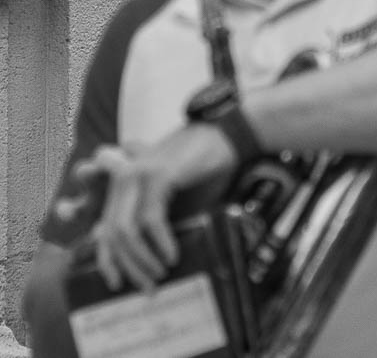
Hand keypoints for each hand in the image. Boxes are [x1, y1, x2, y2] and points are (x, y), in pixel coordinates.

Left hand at [78, 124, 237, 293]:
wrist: (224, 137)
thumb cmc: (200, 169)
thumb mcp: (172, 196)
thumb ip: (153, 218)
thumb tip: (141, 258)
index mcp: (124, 183)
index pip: (104, 228)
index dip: (107, 260)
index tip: (116, 283)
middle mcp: (124, 177)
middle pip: (112, 234)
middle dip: (128, 267)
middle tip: (147, 287)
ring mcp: (138, 173)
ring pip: (126, 230)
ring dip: (142, 259)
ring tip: (160, 274)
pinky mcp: (157, 175)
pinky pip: (150, 219)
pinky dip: (160, 243)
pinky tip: (171, 255)